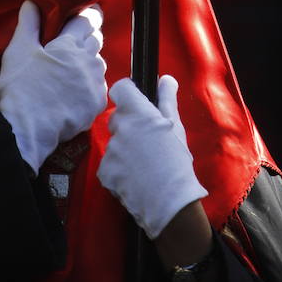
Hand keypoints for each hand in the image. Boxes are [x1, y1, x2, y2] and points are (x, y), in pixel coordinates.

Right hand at [0, 1, 106, 172]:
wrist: (26, 130)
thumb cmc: (20, 88)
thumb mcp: (18, 50)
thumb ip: (28, 24)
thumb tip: (31, 3)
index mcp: (70, 45)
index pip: (88, 20)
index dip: (90, 14)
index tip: (90, 11)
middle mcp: (88, 61)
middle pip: (96, 40)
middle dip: (89, 36)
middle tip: (75, 40)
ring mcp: (94, 84)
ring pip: (99, 64)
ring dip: (90, 61)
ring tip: (73, 67)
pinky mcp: (96, 105)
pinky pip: (99, 87)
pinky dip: (90, 84)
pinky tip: (77, 89)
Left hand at [97, 75, 207, 238]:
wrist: (169, 203)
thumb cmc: (176, 161)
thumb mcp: (176, 126)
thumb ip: (167, 99)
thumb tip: (165, 79)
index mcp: (137, 112)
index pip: (120, 89)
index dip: (128, 93)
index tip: (137, 103)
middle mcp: (119, 127)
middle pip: (118, 117)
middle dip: (129, 124)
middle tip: (147, 140)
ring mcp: (110, 150)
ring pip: (115, 142)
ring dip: (125, 148)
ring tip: (144, 164)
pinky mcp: (104, 172)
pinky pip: (109, 164)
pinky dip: (119, 169)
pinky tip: (135, 178)